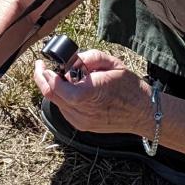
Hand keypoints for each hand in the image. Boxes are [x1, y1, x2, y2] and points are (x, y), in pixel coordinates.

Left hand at [32, 49, 150, 135]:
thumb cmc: (130, 87)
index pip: (56, 87)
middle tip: (41, 67)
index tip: (43, 64)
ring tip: (59, 76)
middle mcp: (83, 111)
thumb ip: (88, 58)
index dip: (46, 74)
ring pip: (55, 103)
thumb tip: (71, 61)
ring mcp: (81, 121)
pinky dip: (62, 97)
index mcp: (90, 93)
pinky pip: (64, 109)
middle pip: (51, 95)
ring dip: (52, 88)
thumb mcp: (112, 63)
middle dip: (42, 79)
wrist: (143, 112)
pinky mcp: (82, 126)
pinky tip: (71, 89)